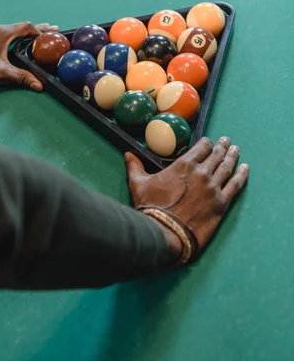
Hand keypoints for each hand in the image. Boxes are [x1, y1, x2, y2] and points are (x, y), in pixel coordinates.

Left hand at [0, 22, 57, 90]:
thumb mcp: (1, 73)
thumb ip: (22, 77)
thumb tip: (39, 85)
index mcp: (2, 33)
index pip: (27, 27)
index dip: (41, 31)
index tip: (51, 35)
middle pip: (21, 25)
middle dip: (37, 29)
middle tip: (52, 29)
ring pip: (13, 27)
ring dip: (26, 31)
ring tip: (39, 34)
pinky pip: (5, 30)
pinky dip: (16, 33)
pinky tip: (20, 38)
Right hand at [125, 137, 248, 263]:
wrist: (166, 233)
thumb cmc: (151, 208)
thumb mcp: (138, 184)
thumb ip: (135, 168)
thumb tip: (128, 155)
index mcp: (184, 165)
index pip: (201, 147)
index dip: (206, 143)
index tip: (209, 142)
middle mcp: (202, 173)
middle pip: (217, 155)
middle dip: (222, 146)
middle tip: (227, 141)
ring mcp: (213, 188)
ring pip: (227, 167)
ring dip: (233, 156)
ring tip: (236, 149)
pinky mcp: (221, 204)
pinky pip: (235, 185)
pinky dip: (242, 175)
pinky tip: (245, 168)